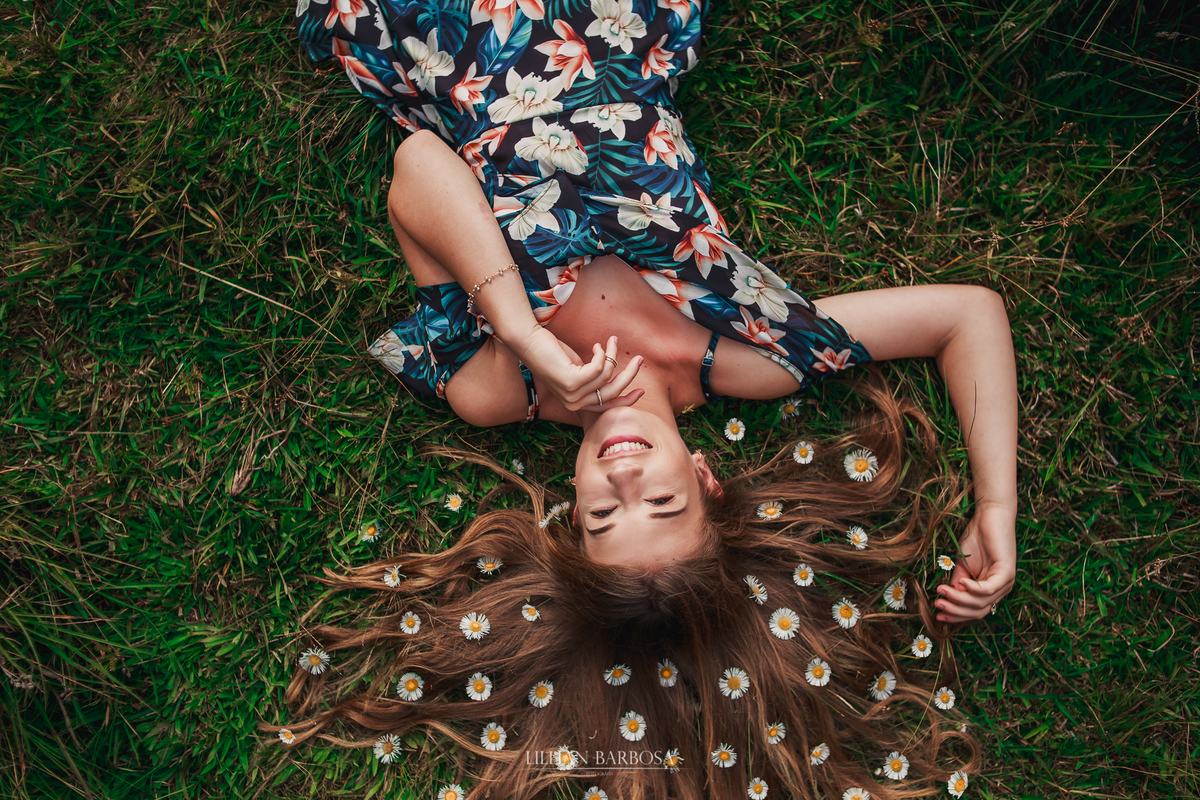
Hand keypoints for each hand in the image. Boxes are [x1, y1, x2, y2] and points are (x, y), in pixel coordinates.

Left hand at [515, 327, 643, 411]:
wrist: (530, 342)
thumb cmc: (553, 354)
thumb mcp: (577, 368)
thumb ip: (593, 376)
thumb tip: (613, 371)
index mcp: (576, 404)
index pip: (607, 406)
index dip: (627, 399)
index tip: (642, 390)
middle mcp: (574, 404)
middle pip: (612, 392)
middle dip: (629, 374)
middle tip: (640, 359)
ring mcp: (572, 395)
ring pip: (607, 376)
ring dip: (613, 354)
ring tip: (611, 341)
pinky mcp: (571, 382)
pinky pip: (599, 367)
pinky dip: (602, 354)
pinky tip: (595, 345)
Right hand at [934, 504, 1016, 623]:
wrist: (989, 516)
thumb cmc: (976, 538)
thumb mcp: (962, 565)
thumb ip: (957, 584)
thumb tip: (946, 600)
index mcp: (991, 589)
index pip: (975, 611)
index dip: (956, 614)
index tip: (937, 613)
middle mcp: (1001, 590)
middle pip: (978, 611)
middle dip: (956, 610)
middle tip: (937, 605)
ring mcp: (1006, 582)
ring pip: (981, 602)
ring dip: (959, 599)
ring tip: (942, 591)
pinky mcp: (1007, 573)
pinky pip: (988, 589)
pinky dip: (972, 589)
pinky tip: (961, 583)